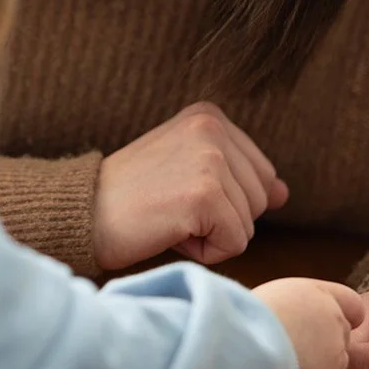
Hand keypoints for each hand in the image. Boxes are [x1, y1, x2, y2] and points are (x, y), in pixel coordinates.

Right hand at [93, 102, 288, 271]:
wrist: (84, 212)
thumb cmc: (133, 198)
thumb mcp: (189, 172)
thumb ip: (239, 177)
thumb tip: (284, 193)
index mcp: (209, 116)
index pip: (261, 175)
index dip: (224, 200)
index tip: (177, 191)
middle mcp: (212, 128)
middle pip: (260, 200)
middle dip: (220, 219)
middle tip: (170, 207)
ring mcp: (210, 159)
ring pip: (249, 224)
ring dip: (211, 236)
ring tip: (169, 218)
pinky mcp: (205, 194)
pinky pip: (235, 243)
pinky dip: (205, 252)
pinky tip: (170, 232)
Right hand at [252, 279, 364, 368]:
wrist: (248, 346)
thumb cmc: (250, 314)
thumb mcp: (274, 295)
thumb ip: (296, 305)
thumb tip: (295, 314)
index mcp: (322, 296)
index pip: (352, 304)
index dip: (343, 312)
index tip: (329, 320)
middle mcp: (335, 324)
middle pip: (342, 335)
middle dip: (324, 341)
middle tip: (293, 344)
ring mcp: (334, 356)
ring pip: (332, 364)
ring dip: (315, 365)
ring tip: (282, 362)